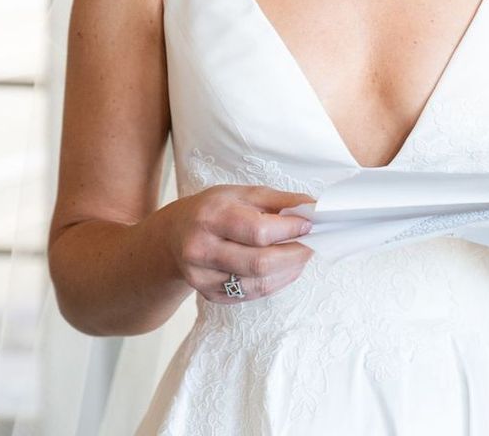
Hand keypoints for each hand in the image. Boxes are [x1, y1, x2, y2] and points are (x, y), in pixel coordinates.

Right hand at [161, 185, 316, 303]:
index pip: (257, 230)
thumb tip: (313, 208)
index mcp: (211, 217)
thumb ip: (279, 201)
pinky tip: (284, 269)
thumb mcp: (242, 194)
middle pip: (260, 262)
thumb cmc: (214, 210)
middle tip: (312, 244)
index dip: (289, 230)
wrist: (174, 236)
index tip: (310, 224)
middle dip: (295, 254)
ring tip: (301, 256)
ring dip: (289, 271)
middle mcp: (201, 249)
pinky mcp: (209, 295)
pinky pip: (251, 294)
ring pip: (258, 283)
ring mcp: (202, 277)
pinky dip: (276, 282)